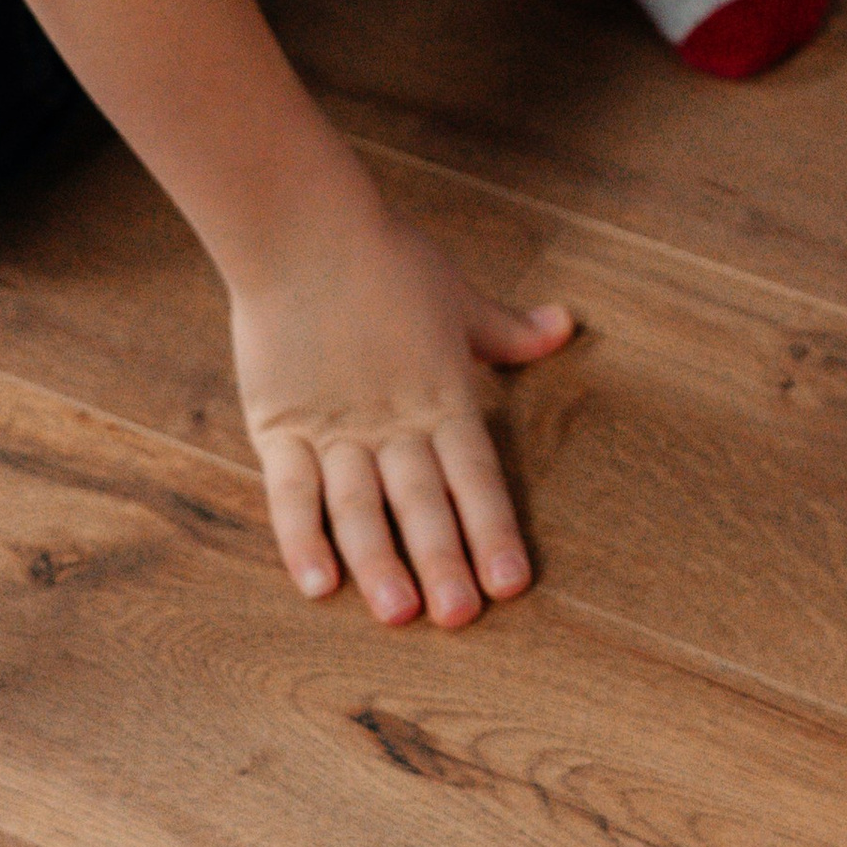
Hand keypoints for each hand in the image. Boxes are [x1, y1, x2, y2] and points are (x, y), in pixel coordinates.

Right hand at [231, 208, 573, 627]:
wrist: (301, 229)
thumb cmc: (385, 259)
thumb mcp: (459, 296)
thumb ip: (508, 331)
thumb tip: (565, 325)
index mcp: (441, 394)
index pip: (474, 475)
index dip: (493, 530)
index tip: (512, 582)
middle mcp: (391, 420)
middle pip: (421, 501)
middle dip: (442, 561)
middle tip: (459, 617)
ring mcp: (333, 427)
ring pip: (359, 506)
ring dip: (379, 562)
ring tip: (398, 614)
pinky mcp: (281, 424)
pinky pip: (292, 491)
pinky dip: (302, 538)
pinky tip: (318, 584)